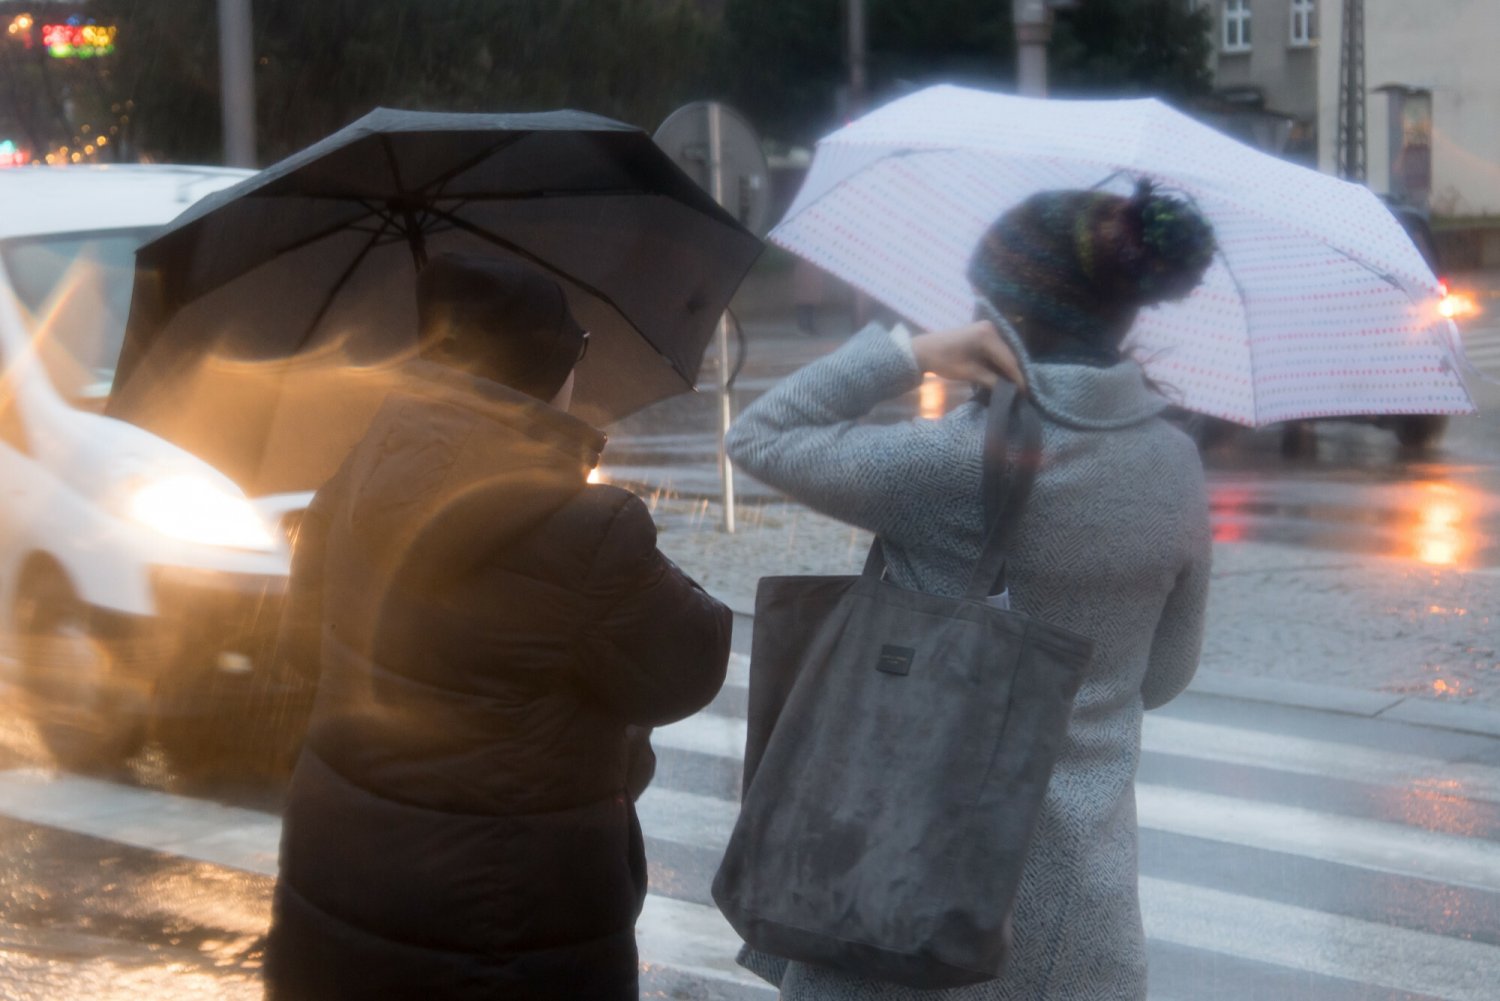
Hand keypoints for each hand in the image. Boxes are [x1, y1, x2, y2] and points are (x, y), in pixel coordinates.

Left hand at [910, 321, 1024, 390]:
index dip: (1017, 377)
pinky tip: (1002, 375)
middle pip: (1007, 355)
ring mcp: (987, 328)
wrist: (921, 350)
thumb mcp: (968, 373)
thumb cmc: (942, 361)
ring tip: (1014, 386)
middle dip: (1014, 373)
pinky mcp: (982, 333)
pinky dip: (998, 363)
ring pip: (1002, 353)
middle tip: (1021, 392)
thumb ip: (991, 380)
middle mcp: (991, 328)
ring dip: (1007, 369)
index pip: (1008, 360)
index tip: (1025, 393)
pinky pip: (995, 350)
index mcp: (987, 335)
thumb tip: (1009, 390)